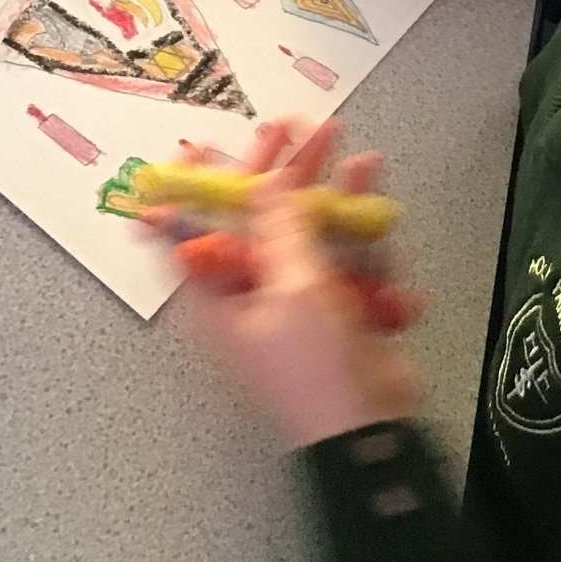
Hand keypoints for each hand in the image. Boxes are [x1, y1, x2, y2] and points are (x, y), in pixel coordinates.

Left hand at [167, 122, 423, 448]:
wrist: (369, 432)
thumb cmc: (314, 375)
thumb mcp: (293, 287)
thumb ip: (282, 226)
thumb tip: (264, 182)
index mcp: (216, 300)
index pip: (187, 235)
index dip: (188, 190)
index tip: (197, 147)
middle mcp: (249, 295)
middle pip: (254, 220)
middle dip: (277, 173)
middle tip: (289, 129)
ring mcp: (295, 299)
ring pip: (306, 228)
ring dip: (329, 189)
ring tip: (345, 147)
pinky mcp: (336, 305)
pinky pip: (343, 252)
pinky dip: (358, 225)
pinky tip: (373, 193)